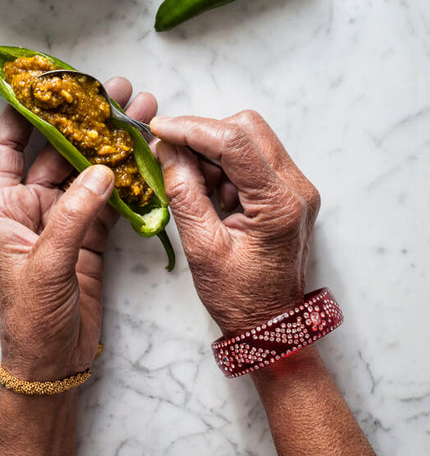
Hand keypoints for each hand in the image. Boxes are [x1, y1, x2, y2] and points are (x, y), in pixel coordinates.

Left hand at [0, 77, 156, 380]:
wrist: (55, 363)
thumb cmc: (32, 319)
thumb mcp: (47, 265)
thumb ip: (74, 216)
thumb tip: (102, 170)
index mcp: (4, 209)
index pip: (7, 150)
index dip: (22, 114)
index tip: (47, 84)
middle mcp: (33, 207)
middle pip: (58, 151)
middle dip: (86, 120)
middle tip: (115, 90)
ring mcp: (65, 219)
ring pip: (89, 169)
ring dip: (113, 143)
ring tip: (140, 112)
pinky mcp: (91, 234)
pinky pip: (110, 197)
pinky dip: (128, 177)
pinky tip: (146, 155)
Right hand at [150, 111, 319, 335]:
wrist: (273, 327)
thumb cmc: (240, 298)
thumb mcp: (202, 247)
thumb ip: (184, 191)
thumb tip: (166, 148)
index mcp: (279, 204)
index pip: (234, 142)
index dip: (191, 128)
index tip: (159, 128)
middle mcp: (296, 187)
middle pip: (247, 129)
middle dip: (204, 135)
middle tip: (173, 156)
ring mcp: (296, 188)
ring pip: (250, 138)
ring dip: (214, 151)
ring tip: (194, 185)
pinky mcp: (288, 192)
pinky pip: (253, 158)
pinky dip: (226, 165)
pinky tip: (211, 192)